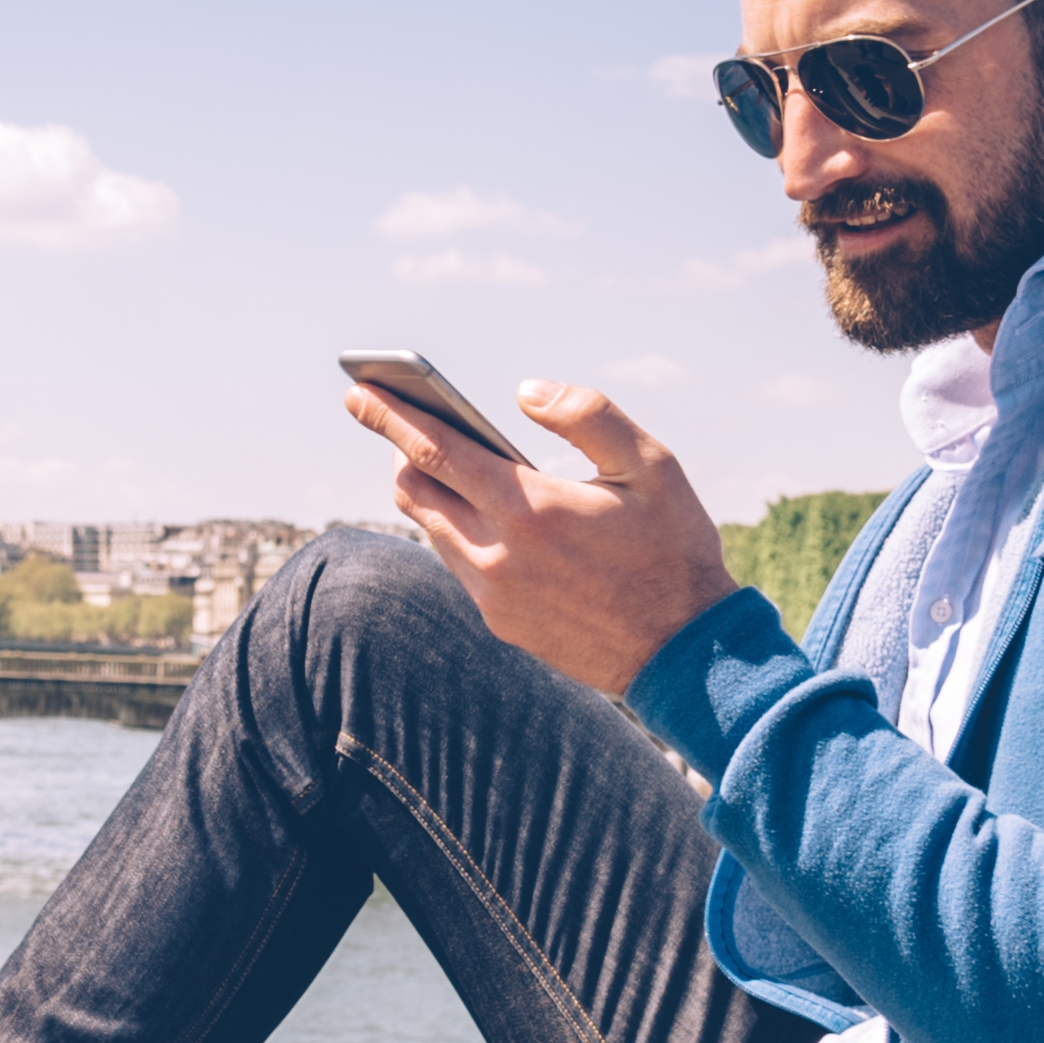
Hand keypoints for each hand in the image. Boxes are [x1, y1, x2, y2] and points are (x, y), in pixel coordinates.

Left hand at [348, 377, 737, 697]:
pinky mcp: (500, 622)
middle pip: (414, 490)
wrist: (685, 652)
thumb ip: (588, 415)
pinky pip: (457, 563)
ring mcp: (494, 594)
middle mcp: (498, 555)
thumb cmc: (675, 547)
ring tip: (447, 460)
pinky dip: (456, 528)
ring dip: (430, 490)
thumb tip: (526, 391)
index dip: (389, 415)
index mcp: (531, 508)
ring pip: (431, 528)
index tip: (358, 391)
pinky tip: (481, 512)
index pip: (434, 450)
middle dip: (401, 449)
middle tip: (408, 420)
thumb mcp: (652, 465)